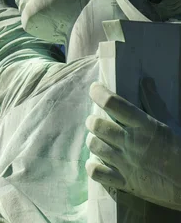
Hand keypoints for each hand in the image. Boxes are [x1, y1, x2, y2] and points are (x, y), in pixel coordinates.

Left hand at [86, 81, 180, 210]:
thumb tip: (145, 80)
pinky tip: (96, 162)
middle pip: (97, 125)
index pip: (113, 103)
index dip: (99, 93)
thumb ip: (154, 102)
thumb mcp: (170, 123)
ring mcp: (126, 164)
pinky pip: (97, 173)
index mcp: (143, 126)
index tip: (95, 89)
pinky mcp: (125, 182)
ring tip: (97, 138)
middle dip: (92, 120)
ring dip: (93, 140)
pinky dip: (93, 166)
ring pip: (94, 146)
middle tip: (95, 120)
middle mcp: (131, 143)